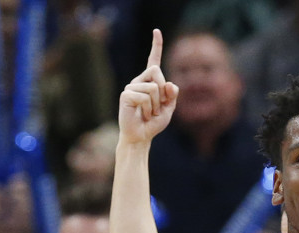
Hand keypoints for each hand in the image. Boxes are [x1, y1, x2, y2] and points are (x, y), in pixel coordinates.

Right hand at [118, 29, 177, 146]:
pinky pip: (145, 97)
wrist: (141, 136)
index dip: (156, 45)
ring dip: (156, 105)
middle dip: (163, 92)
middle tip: (157, 107)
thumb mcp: (169, 108)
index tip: (157, 30)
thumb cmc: (153, 123)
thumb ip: (172, 95)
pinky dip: (148, 109)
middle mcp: (139, 81)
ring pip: (153, 87)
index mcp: (150, 81)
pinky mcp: (126, 95)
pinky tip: (142, 115)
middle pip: (157, 71)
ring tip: (149, 113)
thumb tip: (170, 84)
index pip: (153, 60)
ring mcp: (131, 87)